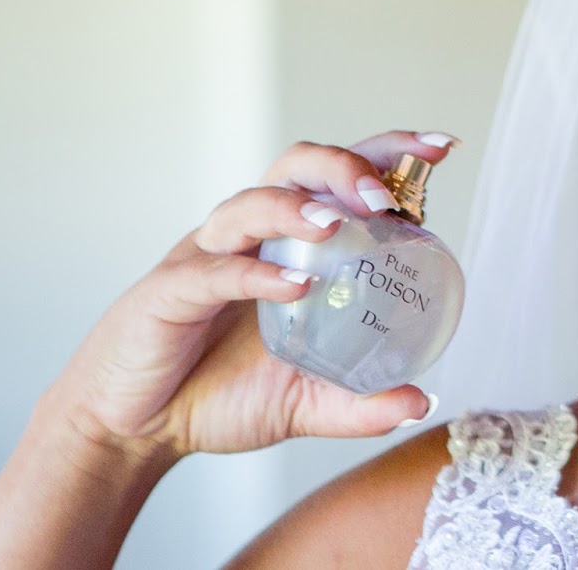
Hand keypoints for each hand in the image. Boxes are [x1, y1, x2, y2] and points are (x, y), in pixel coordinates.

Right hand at [47, 130, 457, 461]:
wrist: (136, 429)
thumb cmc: (216, 395)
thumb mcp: (304, 404)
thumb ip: (360, 404)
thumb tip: (421, 402)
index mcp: (286, 244)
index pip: (340, 180)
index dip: (387, 154)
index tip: (441, 148)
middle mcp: (249, 236)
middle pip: (296, 165)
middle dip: (346, 165)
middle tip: (387, 196)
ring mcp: (207, 256)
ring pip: (250, 204)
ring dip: (297, 206)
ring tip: (340, 223)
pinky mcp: (171, 291)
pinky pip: (215, 270)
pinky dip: (257, 273)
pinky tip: (296, 285)